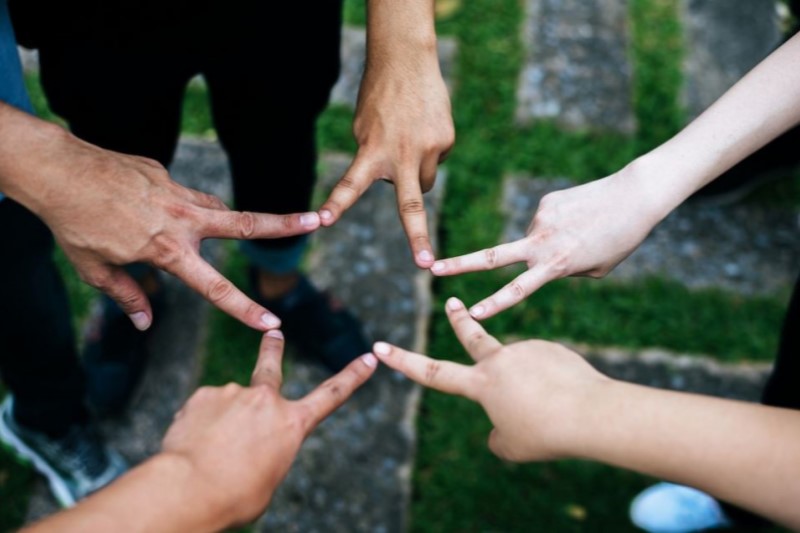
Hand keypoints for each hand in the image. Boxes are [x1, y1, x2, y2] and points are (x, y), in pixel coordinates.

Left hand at [4, 111, 319, 331]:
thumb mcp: (95, 270)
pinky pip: (184, 196)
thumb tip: (146, 322)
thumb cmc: (74, 225)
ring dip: (226, 220)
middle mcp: (182, 220)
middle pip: (246, 223)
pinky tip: (151, 207)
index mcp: (167, 251)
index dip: (245, 309)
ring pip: (217, 209)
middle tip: (321, 218)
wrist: (59, 171)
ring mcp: (176, 193)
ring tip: (205, 229)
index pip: (215, 287)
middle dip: (285, 224)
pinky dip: (178, 207)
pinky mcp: (166, 175)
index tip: (273, 323)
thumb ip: (126, 296)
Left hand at [161, 330, 377, 526]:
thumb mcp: (266, 480)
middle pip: (272, 366)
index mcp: (292, 424)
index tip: (369, 358)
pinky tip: (193, 445)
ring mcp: (234, 393)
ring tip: (209, 453)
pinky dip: (199, 425)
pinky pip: (203, 410)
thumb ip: (266, 452)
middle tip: (273, 334)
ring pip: (229, 406)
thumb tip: (247, 440)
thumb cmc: (233, 496)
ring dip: (221, 423)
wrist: (189, 489)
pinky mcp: (204, 395)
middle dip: (273, 348)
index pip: (332, 395)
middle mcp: (266, 400)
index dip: (353, 376)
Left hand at [318, 26, 453, 267]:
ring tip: (409, 140)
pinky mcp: (447, 141)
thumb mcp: (363, 129)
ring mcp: (428, 149)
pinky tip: (422, 126)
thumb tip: (397, 184)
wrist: (407, 61)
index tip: (323, 222)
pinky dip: (430, 149)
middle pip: (410, 205)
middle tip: (426, 265)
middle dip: (418, 238)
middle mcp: (402, 155)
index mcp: (372, 152)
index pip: (349, 184)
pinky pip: (438, 159)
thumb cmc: (378, 98)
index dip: (336, 204)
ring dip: (417, 172)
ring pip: (425, 181)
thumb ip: (374, 160)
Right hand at [372, 297, 607, 461]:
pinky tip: (568, 399)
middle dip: (458, 320)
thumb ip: (499, 434)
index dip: (404, 361)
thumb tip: (502, 422)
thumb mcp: (513, 446)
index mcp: (482, 383)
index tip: (380, 345)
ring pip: (522, 375)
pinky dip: (552, 388)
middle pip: (472, 335)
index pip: (433, 372)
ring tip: (553, 411)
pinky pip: (547, 373)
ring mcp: (526, 350)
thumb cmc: (547, 433)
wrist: (592, 412)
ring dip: (531, 392)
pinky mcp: (552, 349)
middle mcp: (500, 360)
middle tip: (452, 302)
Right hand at [429, 169, 664, 318]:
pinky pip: (544, 220)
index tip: (471, 314)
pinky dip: (558, 224)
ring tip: (583, 234)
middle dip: (460, 264)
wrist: (634, 196)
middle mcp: (542, 242)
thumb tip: (538, 259)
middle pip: (491, 256)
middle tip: (433, 268)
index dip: (493, 304)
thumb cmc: (620, 239)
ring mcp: (541, 219)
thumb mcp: (595, 269)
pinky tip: (581, 218)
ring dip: (550, 242)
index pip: (518, 289)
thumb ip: (562, 270)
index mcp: (556, 265)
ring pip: (533, 239)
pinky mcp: (546, 201)